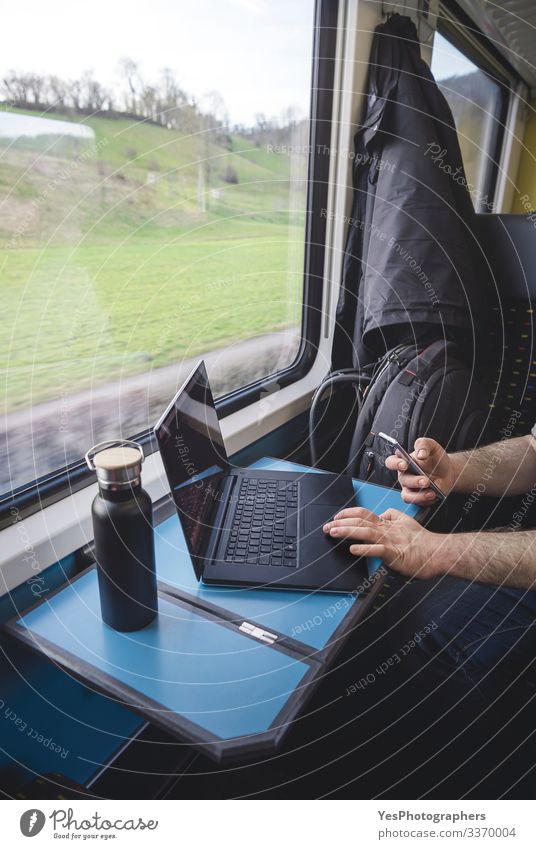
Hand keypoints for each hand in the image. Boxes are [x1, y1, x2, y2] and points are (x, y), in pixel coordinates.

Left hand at [323, 506, 439, 578]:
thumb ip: (391, 516)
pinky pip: (377, 550)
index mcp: (387, 523)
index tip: (335, 517)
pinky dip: (364, 549)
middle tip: (326, 526)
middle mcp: (386, 530)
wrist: (436, 552)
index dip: (347, 513)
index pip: (363, 513)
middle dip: (340, 523)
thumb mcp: (404, 521)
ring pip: (365, 532)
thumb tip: (381, 514)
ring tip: (334, 533)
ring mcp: (389, 541)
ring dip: (347, 532)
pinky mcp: (394, 554)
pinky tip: (353, 549)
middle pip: (360, 521)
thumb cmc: (421, 541)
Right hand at [384, 437, 454, 504]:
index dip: (395, 464)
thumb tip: (420, 454)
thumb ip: (423, 445)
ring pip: (406, 495)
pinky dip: (425, 500)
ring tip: (432, 492)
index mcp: (403, 460)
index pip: (391, 462)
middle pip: (402, 479)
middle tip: (426, 481)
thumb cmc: (436, 458)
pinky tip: (434, 495)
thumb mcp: (432, 446)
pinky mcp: (416, 497)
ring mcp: (409, 487)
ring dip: (418, 495)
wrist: (448, 471)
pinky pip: (416, 502)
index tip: (404, 464)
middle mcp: (404, 474)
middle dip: (414, 481)